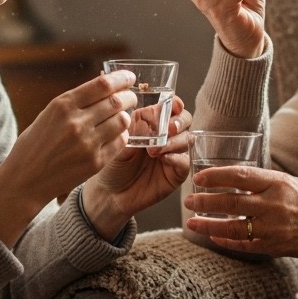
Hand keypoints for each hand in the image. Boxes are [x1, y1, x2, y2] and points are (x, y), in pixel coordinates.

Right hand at [0, 69, 137, 245]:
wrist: (24, 180)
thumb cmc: (35, 144)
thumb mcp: (49, 115)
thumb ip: (76, 102)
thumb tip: (106, 87)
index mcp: (62, 105)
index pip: (103, 85)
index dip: (121, 78)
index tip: (130, 77)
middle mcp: (75, 122)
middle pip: (117, 101)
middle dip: (129, 97)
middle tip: (131, 97)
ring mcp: (87, 144)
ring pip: (123, 121)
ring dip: (126, 116)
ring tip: (122, 117)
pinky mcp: (95, 163)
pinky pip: (120, 142)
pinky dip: (122, 135)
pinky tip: (116, 135)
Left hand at [80, 101, 192, 239]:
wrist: (110, 194)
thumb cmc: (112, 166)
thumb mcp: (118, 144)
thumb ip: (133, 130)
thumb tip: (143, 115)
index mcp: (153, 124)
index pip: (170, 107)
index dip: (174, 104)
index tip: (172, 105)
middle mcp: (167, 136)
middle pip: (185, 120)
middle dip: (178, 121)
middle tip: (167, 129)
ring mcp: (173, 154)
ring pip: (187, 139)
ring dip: (174, 141)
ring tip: (154, 150)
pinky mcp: (176, 173)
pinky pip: (185, 162)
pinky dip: (177, 158)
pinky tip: (164, 160)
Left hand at [184, 166, 297, 256]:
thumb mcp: (290, 181)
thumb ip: (263, 182)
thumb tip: (234, 179)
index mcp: (278, 184)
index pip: (239, 176)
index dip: (216, 176)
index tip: (199, 177)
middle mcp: (274, 205)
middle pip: (231, 202)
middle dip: (205, 202)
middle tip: (188, 200)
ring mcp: (273, 228)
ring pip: (232, 227)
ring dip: (209, 225)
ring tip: (192, 222)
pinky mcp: (273, 247)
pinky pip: (244, 244)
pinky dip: (227, 241)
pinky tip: (214, 237)